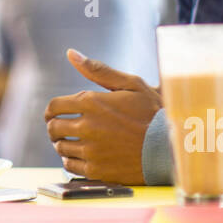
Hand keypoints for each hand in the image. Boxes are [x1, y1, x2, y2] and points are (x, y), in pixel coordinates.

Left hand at [44, 49, 163, 184]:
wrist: (171, 148)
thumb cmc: (153, 114)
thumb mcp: (131, 84)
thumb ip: (98, 70)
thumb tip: (71, 53)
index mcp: (91, 102)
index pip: (54, 106)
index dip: (51, 111)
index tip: (53, 115)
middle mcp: (87, 126)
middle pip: (53, 128)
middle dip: (54, 127)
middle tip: (62, 129)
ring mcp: (91, 150)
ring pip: (61, 148)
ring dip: (62, 144)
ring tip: (73, 142)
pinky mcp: (96, 170)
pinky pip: (70, 166)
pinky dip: (71, 161)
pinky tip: (81, 156)